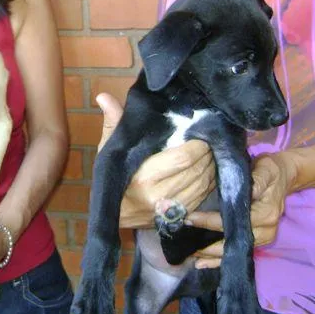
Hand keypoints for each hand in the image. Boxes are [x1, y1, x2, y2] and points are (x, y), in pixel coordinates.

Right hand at [96, 93, 215, 229]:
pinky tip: (207, 170)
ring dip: (211, 166)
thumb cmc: (114, 178)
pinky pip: (203, 196)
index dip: (197, 145)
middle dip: (206, 153)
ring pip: (204, 184)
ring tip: (209, 153)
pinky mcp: (180, 216)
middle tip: (207, 140)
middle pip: (197, 171)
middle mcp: (160, 196)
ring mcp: (172, 210)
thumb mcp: (110, 151)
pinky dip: (209, 181)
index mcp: (144, 178)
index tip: (198, 134)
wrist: (114, 215)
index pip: (182, 159)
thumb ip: (113, 123)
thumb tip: (104, 96)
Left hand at [186, 152, 297, 268]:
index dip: (209, 222)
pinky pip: (237, 251)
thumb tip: (238, 188)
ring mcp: (262, 238)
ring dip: (212, 256)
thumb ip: (255, 179)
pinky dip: (220, 259)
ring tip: (192, 257)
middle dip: (208, 245)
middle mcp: (265, 231)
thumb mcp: (265, 168)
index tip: (189, 219)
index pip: (232, 221)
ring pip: (234, 251)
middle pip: (233, 242)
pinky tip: (203, 263)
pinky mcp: (257, 240)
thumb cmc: (271, 171)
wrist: (284, 177)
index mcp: (265, 214)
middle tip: (186, 244)